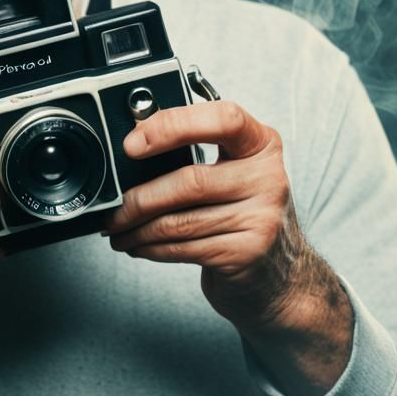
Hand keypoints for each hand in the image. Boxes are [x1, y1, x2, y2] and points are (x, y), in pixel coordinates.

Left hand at [102, 101, 352, 395]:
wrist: (282, 276)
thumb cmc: (245, 214)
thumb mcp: (234, 172)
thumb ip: (196, 152)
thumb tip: (134, 141)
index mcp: (261, 145)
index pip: (224, 119)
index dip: (174, 126)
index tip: (134, 142)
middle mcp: (268, 178)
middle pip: (190, 181)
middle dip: (139, 197)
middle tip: (114, 206)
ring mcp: (261, 219)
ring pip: (180, 221)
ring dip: (137, 228)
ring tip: (118, 229)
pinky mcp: (246, 254)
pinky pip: (183, 248)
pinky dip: (151, 248)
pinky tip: (139, 245)